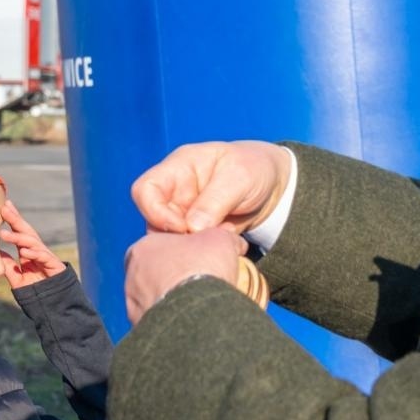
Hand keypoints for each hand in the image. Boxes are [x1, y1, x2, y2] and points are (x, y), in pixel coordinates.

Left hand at [0, 200, 65, 289]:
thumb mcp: (17, 278)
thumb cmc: (36, 290)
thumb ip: (9, 266)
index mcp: (28, 251)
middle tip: (5, 208)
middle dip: (16, 219)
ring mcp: (45, 257)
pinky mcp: (53, 266)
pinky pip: (43, 257)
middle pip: (26, 231)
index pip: (19, 232)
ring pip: (32, 242)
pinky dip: (33, 253)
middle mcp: (37, 251)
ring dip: (18, 237)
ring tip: (4, 234)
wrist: (53, 303)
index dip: (12, 219)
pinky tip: (24, 251)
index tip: (3, 207)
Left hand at [124, 227, 246, 323]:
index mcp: (143, 248)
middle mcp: (132, 276)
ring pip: (154, 299)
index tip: (199, 258)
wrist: (197, 311)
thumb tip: (235, 243)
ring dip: (171, 301)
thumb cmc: (203, 267)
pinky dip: (171, 322)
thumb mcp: (221, 239)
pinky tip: (190, 322)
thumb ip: (224, 237)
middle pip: (154, 273)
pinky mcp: (142, 329)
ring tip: (196, 306)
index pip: (159, 246)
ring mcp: (134, 305)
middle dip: (174, 277)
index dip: (181, 252)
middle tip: (198, 282)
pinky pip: (157, 323)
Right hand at [130, 141, 290, 234]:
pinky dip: (203, 251)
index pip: (145, 189)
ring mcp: (184, 212)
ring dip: (191, 246)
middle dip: (176, 236)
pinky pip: (188, 247)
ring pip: (169, 238)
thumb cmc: (255, 169)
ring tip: (220, 240)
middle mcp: (176, 191)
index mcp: (179, 168)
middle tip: (205, 241)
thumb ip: (215, 200)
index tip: (183, 228)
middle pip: (153, 219)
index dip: (155, 212)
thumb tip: (191, 228)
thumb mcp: (240, 177)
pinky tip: (224, 246)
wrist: (274, 185)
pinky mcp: (196, 231)